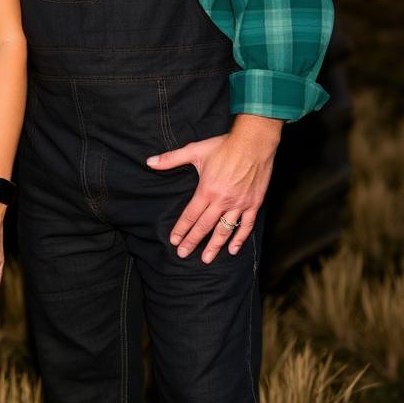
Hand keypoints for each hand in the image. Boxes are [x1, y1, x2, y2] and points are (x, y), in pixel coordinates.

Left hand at [146, 114, 282, 262]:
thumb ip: (171, 159)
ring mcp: (239, 204)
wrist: (254, 143)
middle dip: (192, 241)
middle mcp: (222, 200)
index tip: (174, 240)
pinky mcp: (253, 204)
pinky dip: (240, 239)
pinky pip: (246, 225)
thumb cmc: (223, 146)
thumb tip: (149, 162)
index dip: (181, 229)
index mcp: (207, 190)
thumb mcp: (194, 150)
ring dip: (215, 246)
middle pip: (204, 226)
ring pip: (225, 230)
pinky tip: (233, 249)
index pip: (190, 215)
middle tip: (183, 254)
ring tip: (206, 258)